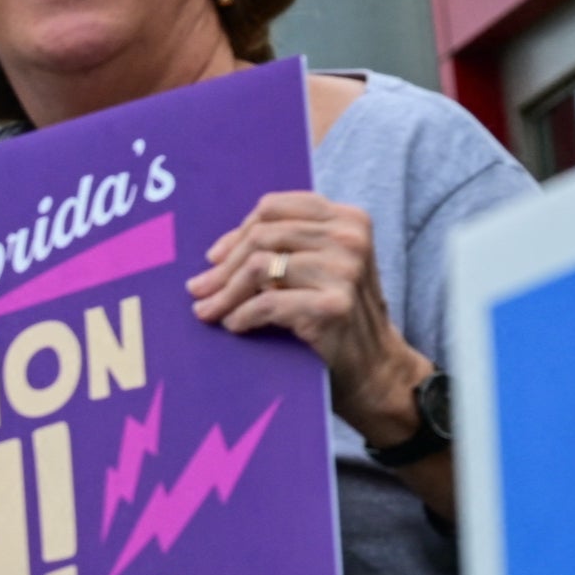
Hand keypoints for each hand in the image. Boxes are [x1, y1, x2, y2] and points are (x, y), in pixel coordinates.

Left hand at [188, 191, 431, 445]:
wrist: (376, 366)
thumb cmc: (336, 313)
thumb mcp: (320, 267)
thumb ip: (284, 247)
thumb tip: (215, 255)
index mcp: (347, 219)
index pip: (275, 208)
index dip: (238, 231)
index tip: (215, 257)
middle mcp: (350, 238)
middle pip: (262, 236)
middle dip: (223, 266)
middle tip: (198, 289)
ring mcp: (345, 271)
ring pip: (259, 267)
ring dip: (225, 293)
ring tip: (208, 310)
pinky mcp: (333, 306)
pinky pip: (266, 303)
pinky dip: (242, 315)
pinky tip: (233, 325)